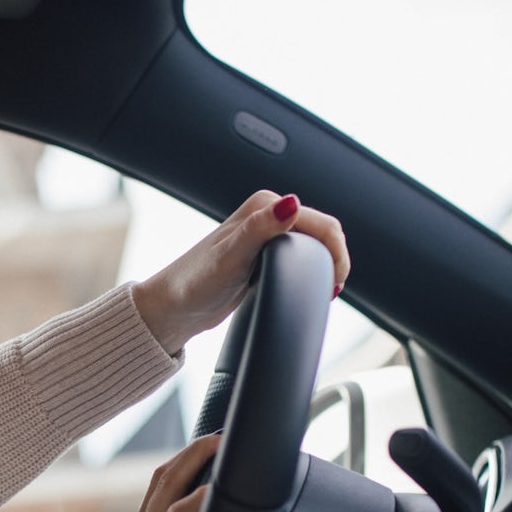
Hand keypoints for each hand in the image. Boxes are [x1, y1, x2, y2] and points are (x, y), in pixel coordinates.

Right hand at [48, 433, 220, 511]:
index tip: (204, 451)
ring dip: (193, 463)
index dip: (182, 465)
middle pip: (164, 478)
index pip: (161, 489)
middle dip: (191, 452)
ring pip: (169, 489)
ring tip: (216, 445)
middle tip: (216, 436)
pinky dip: (194, 503)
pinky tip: (212, 490)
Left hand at [133, 191, 350, 354]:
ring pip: (315, 244)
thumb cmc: (195, 283)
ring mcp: (267, 235)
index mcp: (265, 206)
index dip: (337, 252)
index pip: (321, 223)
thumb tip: (291, 204)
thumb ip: (262, 228)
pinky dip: (313, 270)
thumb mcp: (232, 256)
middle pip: (323, 231)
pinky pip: (302, 257)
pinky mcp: (265, 256)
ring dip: (326, 263)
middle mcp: (267, 215)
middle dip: (336, 257)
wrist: (174, 307)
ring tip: (326, 289)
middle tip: (333, 289)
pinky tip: (311, 286)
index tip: (336, 281)